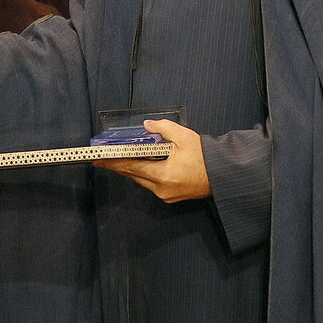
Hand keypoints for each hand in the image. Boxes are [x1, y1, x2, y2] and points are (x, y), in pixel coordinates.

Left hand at [92, 120, 209, 202]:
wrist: (223, 175)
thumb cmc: (205, 156)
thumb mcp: (184, 137)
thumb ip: (163, 128)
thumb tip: (147, 124)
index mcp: (164, 175)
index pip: (132, 167)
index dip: (114, 162)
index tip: (99, 159)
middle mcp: (162, 189)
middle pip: (134, 176)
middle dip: (118, 166)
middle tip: (102, 159)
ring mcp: (166, 195)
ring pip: (141, 181)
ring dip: (130, 171)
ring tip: (117, 161)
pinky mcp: (171, 197)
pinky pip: (151, 185)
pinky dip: (143, 175)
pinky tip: (137, 166)